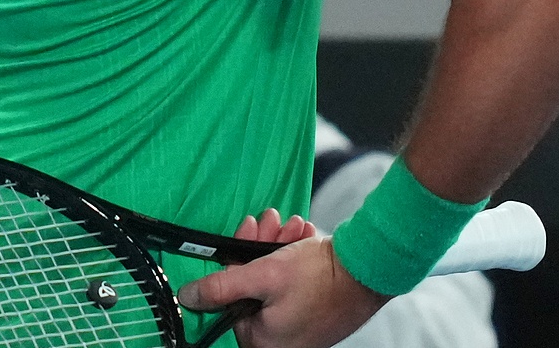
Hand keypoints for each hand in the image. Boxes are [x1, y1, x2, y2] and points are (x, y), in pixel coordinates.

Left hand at [178, 210, 385, 347]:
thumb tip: (188, 298)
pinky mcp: (313, 310)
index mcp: (262, 339)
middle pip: (252, 286)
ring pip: (273, 278)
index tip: (245, 232)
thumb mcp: (261, 276)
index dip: (234, 263)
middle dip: (258, 247)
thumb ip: (221, 287)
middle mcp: (280, 338)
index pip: (230, 299)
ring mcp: (297, 324)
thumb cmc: (319, 278)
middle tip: (268, 222)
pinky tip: (302, 237)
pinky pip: (293, 281)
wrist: (369, 271)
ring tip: (291, 225)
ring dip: (277, 246)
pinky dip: (294, 256)